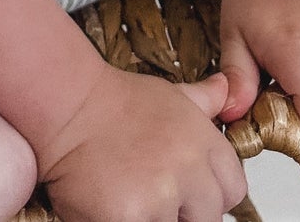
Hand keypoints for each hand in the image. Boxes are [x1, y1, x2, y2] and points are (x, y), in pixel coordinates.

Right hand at [34, 66, 245, 221]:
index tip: (189, 191)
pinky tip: (113, 205)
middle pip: (209, 217)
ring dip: (154, 219)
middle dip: (184, 212)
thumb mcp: (168, 94)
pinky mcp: (129, 218)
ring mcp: (161, 195)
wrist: (66, 104)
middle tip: (152, 193)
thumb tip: (227, 90)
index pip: (234, 188)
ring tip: (131, 195)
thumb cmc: (113, 102)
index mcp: (203, 141)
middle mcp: (189, 168)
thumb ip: (204, 100)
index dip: (211, 193)